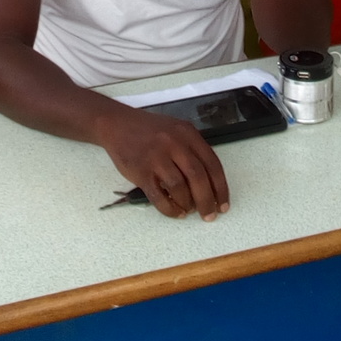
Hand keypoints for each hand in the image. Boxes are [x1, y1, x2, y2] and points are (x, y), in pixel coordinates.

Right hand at [94, 103, 229, 220]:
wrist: (117, 125)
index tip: (223, 204)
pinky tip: (175, 212)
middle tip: (209, 215)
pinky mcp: (141, 172)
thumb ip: (192, 150)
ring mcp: (156, 158)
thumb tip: (210, 184)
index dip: (221, 188)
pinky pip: (159, 197)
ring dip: (187, 204)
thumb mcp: (176, 130)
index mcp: (187, 133)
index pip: (212, 164)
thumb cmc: (150, 130)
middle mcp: (174, 144)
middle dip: (207, 201)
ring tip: (188, 210)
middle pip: (198, 177)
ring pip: (179, 188)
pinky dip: (170, 209)